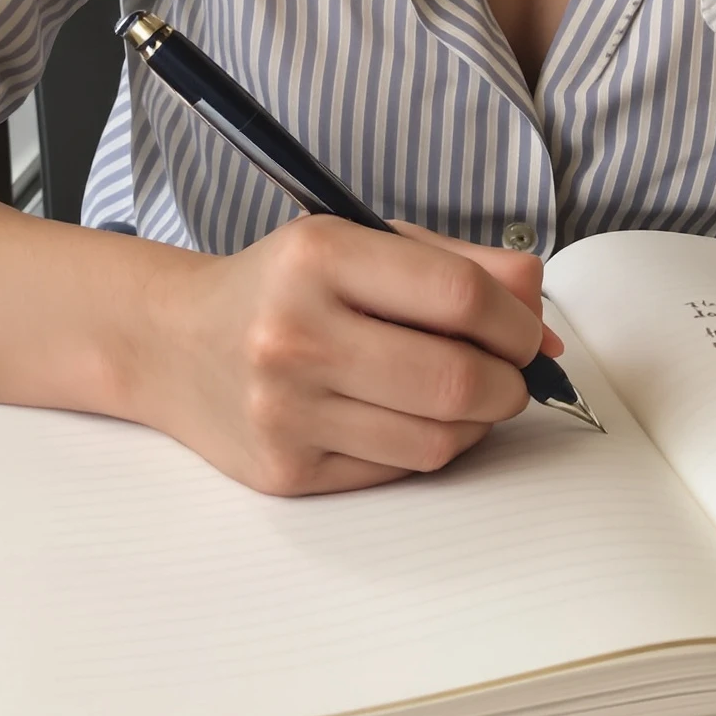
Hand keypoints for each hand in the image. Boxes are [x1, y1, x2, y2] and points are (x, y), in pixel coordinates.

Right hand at [133, 216, 561, 496]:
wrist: (173, 343)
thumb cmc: (283, 287)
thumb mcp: (362, 243)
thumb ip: (459, 264)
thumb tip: (541, 310)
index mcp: (318, 256)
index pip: (458, 296)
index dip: (517, 321)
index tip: (528, 331)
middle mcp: (294, 334)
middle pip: (455, 379)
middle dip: (509, 381)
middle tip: (512, 372)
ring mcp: (285, 411)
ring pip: (437, 439)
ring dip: (479, 421)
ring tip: (469, 395)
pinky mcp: (285, 472)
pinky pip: (399, 471)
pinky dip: (431, 448)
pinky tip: (418, 419)